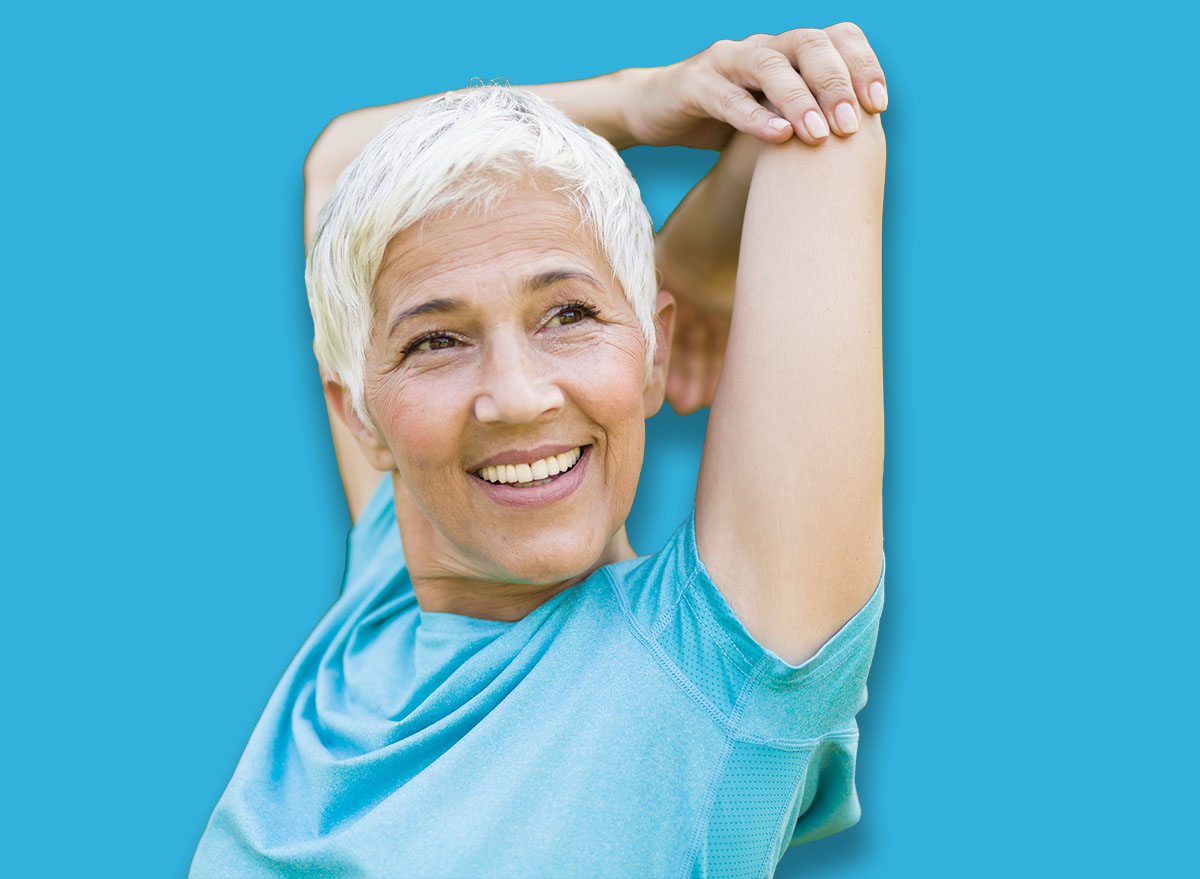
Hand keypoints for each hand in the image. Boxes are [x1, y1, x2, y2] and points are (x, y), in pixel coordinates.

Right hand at [625, 24, 887, 150]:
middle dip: (835, 84)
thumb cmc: (722, 119)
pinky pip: (727, 96)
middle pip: (809, 44)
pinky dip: (754, 116)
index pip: (837, 38)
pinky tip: (778, 136)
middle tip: (850, 126)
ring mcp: (727, 61)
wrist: (655, 111)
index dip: (862, 65)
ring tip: (818, 136)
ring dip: (798, 99)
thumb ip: (810, 117)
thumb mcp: (774, 115)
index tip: (879, 105)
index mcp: (788, 51)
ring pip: (769, 66)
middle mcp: (762, 47)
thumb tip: (861, 141)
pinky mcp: (694, 83)